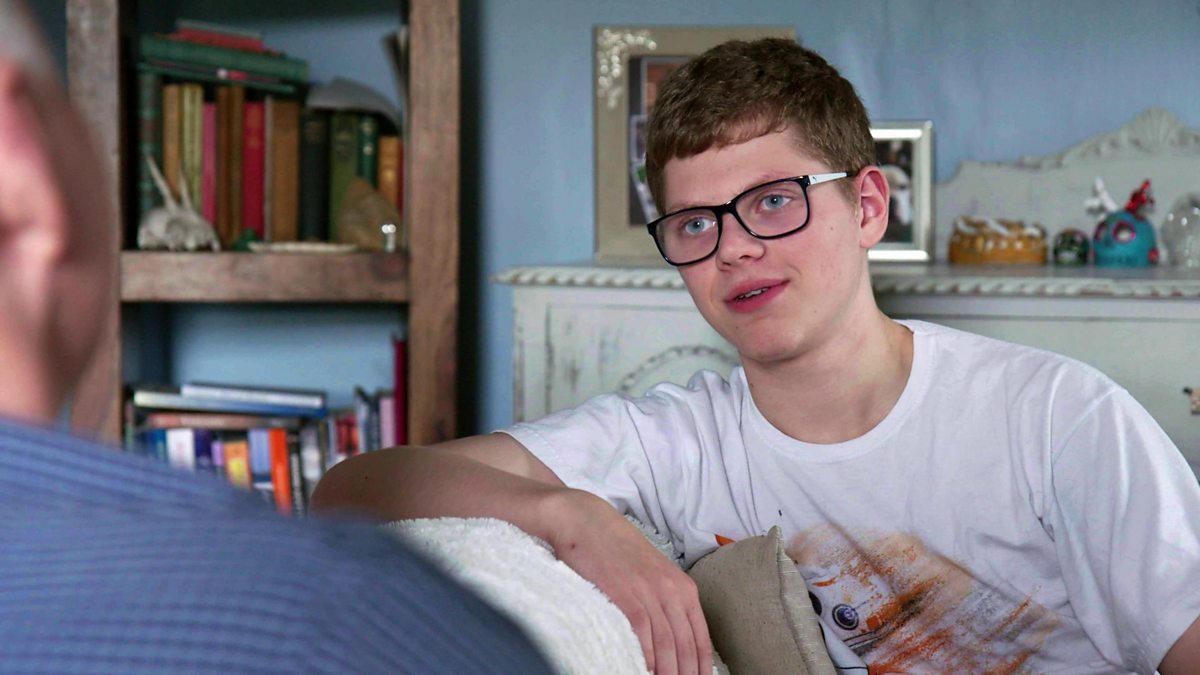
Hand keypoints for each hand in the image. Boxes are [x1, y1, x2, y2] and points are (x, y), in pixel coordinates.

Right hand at [545, 490, 711, 674]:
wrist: (585, 521)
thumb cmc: (615, 549)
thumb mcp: (651, 574)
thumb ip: (665, 602)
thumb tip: (671, 640)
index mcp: (683, 587)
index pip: (701, 639)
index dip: (701, 668)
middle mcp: (672, 590)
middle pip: (686, 647)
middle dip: (684, 674)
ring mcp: (649, 592)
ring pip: (667, 645)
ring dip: (667, 673)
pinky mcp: (626, 594)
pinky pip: (643, 635)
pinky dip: (646, 659)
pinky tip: (644, 672)